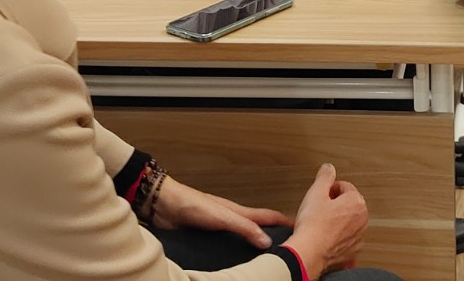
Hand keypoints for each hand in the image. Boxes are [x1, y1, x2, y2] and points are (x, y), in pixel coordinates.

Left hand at [151, 176, 290, 248]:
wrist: (165, 205)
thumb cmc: (192, 204)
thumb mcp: (223, 216)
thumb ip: (244, 228)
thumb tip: (266, 241)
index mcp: (239, 212)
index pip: (267, 216)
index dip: (283, 221)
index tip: (298, 228)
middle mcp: (231, 219)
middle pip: (257, 227)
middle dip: (271, 235)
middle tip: (284, 245)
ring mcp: (218, 227)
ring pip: (241, 237)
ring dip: (251, 244)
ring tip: (261, 256)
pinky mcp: (206, 236)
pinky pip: (225, 245)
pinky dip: (233, 251)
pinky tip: (232, 259)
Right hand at [287, 164, 368, 278]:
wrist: (309, 253)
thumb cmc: (313, 225)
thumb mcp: (316, 192)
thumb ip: (324, 176)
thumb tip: (328, 168)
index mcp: (357, 203)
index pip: (345, 187)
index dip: (329, 188)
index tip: (321, 193)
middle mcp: (362, 220)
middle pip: (349, 204)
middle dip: (335, 204)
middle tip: (319, 208)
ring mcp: (358, 237)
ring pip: (348, 222)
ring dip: (337, 220)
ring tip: (320, 222)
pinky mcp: (351, 252)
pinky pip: (346, 239)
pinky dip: (337, 237)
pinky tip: (325, 236)